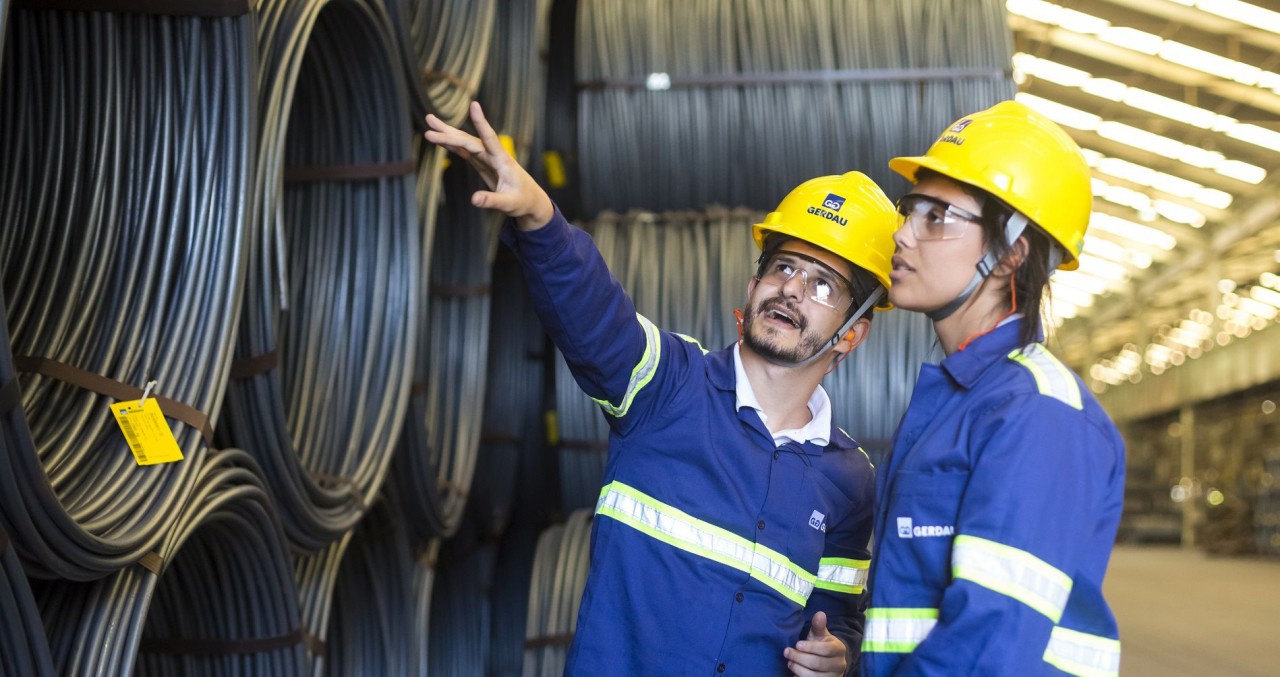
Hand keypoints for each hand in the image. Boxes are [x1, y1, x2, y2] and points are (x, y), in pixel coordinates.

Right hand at [423, 101, 553, 230]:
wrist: (531, 201)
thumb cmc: (523, 201)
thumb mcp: (509, 204)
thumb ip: (491, 201)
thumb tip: (473, 199)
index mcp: (503, 161)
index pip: (490, 138)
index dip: (481, 122)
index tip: (474, 105)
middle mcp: (494, 155)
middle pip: (469, 140)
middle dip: (449, 132)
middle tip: (429, 122)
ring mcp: (487, 158)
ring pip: (465, 142)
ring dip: (448, 133)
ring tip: (430, 121)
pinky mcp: (483, 164)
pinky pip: (465, 152)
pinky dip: (452, 145)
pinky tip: (440, 139)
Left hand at [783, 611, 847, 676]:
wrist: (829, 661)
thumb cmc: (821, 645)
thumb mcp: (820, 635)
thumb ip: (818, 626)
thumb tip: (820, 613)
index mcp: (839, 649)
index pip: (826, 649)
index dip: (810, 647)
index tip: (797, 644)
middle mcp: (839, 665)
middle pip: (817, 663)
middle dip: (799, 658)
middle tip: (787, 652)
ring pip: (813, 676)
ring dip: (798, 669)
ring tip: (789, 662)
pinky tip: (794, 672)